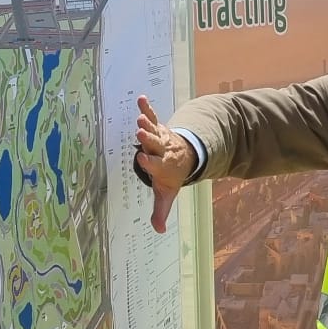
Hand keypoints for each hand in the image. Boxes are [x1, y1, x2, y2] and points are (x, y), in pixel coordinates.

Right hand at [133, 95, 195, 232]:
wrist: (186, 157)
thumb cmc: (170, 176)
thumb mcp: (167, 193)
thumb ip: (161, 210)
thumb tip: (160, 230)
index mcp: (163, 167)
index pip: (156, 165)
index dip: (150, 162)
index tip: (142, 158)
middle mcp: (162, 151)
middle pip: (155, 145)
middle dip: (149, 140)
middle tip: (141, 133)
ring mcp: (161, 137)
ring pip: (154, 130)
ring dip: (148, 123)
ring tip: (141, 117)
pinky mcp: (158, 127)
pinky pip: (153, 116)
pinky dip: (147, 107)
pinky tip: (142, 98)